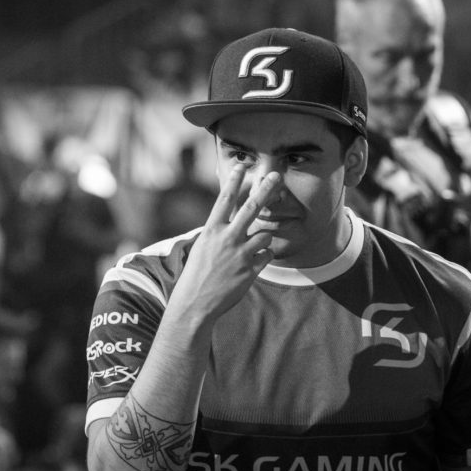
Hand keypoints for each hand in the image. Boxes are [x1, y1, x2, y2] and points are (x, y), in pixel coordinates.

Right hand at [172, 164, 278, 321]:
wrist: (195, 303)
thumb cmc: (196, 275)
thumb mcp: (202, 247)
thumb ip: (218, 233)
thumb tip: (231, 221)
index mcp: (211, 231)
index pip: (224, 200)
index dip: (234, 182)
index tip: (242, 167)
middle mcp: (227, 238)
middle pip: (252, 208)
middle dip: (266, 190)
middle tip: (276, 176)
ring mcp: (241, 254)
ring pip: (265, 235)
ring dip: (263, 239)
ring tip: (251, 248)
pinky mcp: (251, 270)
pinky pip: (267, 255)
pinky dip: (263, 256)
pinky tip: (253, 263)